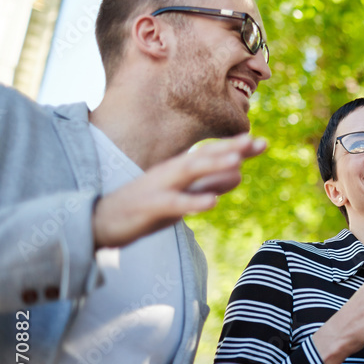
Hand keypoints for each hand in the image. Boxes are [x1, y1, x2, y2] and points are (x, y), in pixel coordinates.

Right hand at [93, 134, 266, 248]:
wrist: (100, 223)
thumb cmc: (146, 208)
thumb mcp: (184, 197)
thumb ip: (210, 185)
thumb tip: (239, 175)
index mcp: (179, 169)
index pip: (212, 154)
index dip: (236, 148)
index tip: (263, 142)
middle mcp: (171, 172)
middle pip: (203, 156)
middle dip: (229, 148)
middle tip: (256, 141)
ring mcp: (159, 188)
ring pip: (188, 172)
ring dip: (213, 165)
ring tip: (238, 162)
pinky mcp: (149, 207)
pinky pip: (173, 204)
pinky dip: (193, 201)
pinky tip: (213, 202)